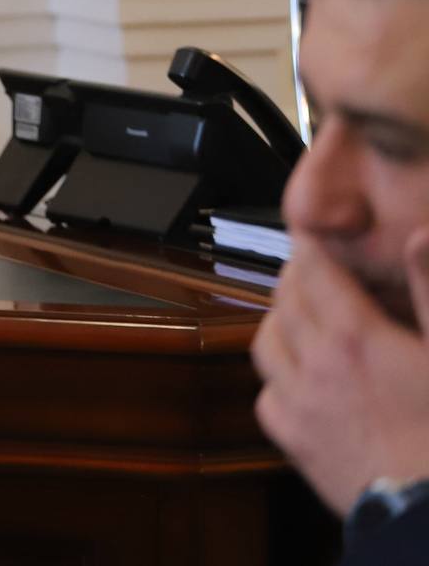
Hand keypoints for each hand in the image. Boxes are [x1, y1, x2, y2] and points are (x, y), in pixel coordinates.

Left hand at [251, 230, 428, 512]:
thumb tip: (421, 238)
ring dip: (280, 324)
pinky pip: (267, 397)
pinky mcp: (296, 443)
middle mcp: (315, 365)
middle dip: (296, 281)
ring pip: (266, 345)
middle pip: (286, 302)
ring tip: (302, 320)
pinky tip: (298, 381)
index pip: (313, 272)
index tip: (312, 238)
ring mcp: (300, 406)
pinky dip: (277, 380)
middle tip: (311, 274)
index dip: (310, 249)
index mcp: (356, 338)